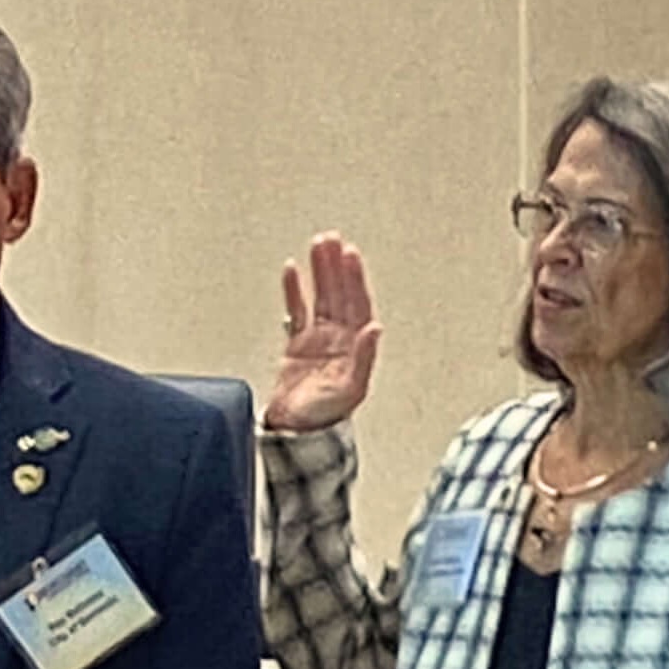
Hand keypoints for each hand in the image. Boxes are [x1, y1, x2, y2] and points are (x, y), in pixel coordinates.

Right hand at [264, 233, 380, 432]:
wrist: (297, 430)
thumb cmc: (328, 415)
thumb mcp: (352, 387)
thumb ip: (364, 356)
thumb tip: (375, 328)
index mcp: (356, 345)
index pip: (356, 302)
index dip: (354, 278)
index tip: (349, 254)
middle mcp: (339, 338)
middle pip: (338, 293)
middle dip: (335, 266)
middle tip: (330, 238)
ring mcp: (318, 339)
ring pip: (320, 296)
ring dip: (319, 271)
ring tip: (317, 245)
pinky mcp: (297, 345)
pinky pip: (296, 311)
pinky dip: (294, 291)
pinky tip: (293, 271)